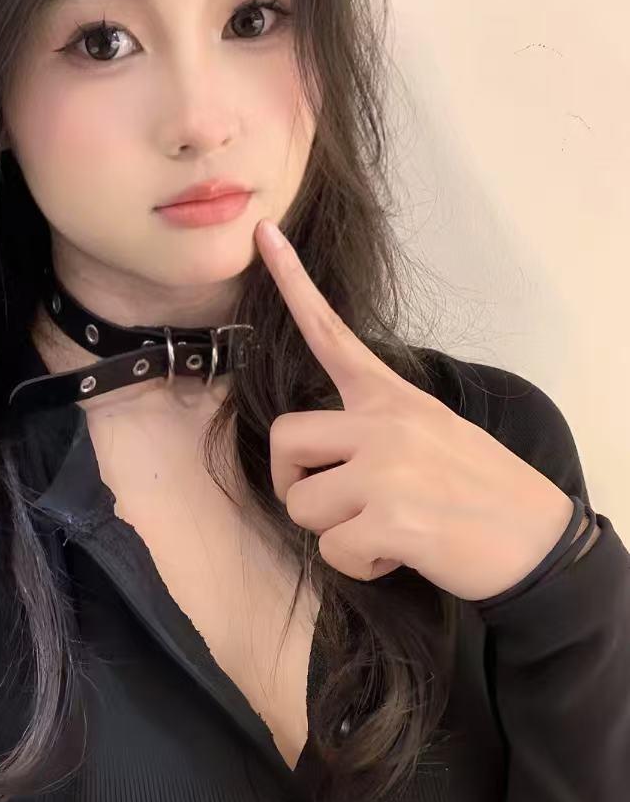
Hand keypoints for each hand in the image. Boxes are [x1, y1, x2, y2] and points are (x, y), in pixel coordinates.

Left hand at [254, 218, 575, 600]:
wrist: (539, 541)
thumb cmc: (480, 489)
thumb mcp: (432, 432)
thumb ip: (373, 429)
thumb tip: (319, 461)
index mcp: (392, 398)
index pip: (331, 334)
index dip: (292, 285)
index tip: (263, 235)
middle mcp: (384, 424)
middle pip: (285, 439)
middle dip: (292, 482)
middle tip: (326, 503)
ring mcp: (386, 470)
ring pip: (301, 505)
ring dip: (332, 532)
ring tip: (381, 531)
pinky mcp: (391, 520)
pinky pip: (332, 551)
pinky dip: (357, 566)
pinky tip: (396, 556)